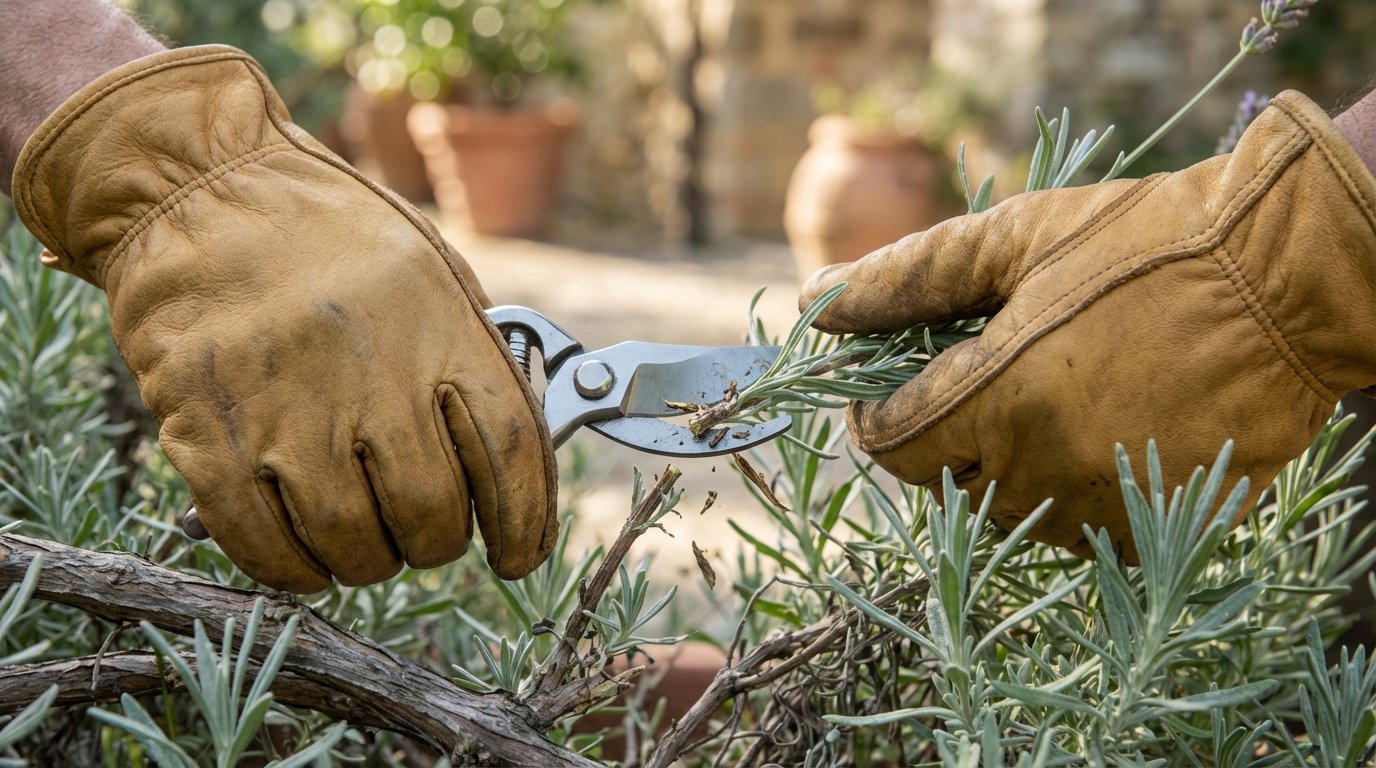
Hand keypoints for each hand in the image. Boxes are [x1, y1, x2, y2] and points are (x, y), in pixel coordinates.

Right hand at [11, 46, 557, 591]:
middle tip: (423, 533)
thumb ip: (471, 356)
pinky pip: (264, 546)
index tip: (520, 555)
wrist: (195, 190)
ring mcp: (285, 409)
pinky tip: (306, 558)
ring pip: (353, 544)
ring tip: (363, 540)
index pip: (509, 450)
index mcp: (438, 326)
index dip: (525, 520)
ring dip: (368, 561)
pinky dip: (294, 570)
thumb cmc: (325, 233)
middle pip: (431, 512)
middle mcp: (370, 372)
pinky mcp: (207, 436)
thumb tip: (510, 460)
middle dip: (435, 542)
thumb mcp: (428, 269)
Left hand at [800, 90, 1375, 561]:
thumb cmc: (1147, 241)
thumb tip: (816, 302)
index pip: (890, 444)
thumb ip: (907, 277)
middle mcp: (1047, 465)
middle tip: (966, 388)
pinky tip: (1091, 439)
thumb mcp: (1016, 238)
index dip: (870, 416)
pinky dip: (1069, 498)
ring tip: (1037, 407)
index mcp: (1001, 395)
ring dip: (1005, 471)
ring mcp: (1107, 503)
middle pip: (945, 486)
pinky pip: (1082, 535)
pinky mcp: (1159, 521)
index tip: (880, 389)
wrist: (1288, 275)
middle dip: (938, 441)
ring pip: (1012, 516)